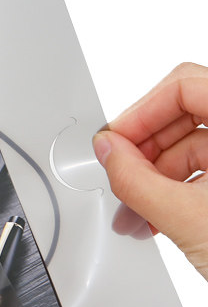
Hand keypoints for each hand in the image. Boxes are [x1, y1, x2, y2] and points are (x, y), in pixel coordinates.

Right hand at [93, 62, 207, 279]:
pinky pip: (205, 172)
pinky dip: (176, 192)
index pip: (186, 87)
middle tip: (119, 178)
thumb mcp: (188, 218)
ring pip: (194, 147)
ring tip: (135, 214)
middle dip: (145, 151)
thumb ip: (136, 179)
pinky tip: (157, 219)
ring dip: (155, 178)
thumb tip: (108, 152)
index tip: (113, 143)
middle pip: (187, 114)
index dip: (140, 113)